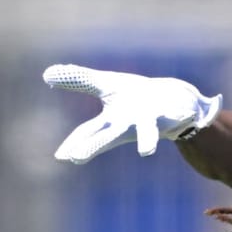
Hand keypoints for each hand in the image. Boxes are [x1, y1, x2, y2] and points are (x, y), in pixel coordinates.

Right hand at [44, 65, 221, 162]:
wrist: (172, 102)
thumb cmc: (134, 97)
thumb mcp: (106, 85)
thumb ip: (78, 80)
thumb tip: (47, 74)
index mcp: (112, 120)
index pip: (88, 131)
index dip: (75, 143)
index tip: (62, 156)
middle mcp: (130, 125)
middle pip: (109, 136)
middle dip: (94, 146)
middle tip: (77, 158)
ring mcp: (151, 122)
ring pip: (147, 133)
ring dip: (146, 140)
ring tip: (146, 151)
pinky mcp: (172, 115)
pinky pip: (177, 115)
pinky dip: (180, 115)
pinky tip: (185, 114)